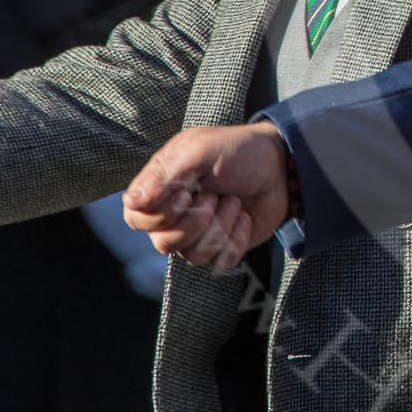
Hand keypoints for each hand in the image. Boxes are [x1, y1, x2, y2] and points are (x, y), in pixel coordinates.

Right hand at [122, 122, 290, 270]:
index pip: (136, 219)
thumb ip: (164, 175)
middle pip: (163, 244)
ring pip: (192, 255)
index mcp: (161, 188)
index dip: (159, 214)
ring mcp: (198, 233)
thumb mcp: (199, 150)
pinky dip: (236, 239)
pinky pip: (220, 262)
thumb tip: (131, 202)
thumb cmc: (237, 150)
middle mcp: (174, 215)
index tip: (185, 194)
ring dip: (220, 227)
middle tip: (215, 196)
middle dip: (195, 221)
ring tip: (234, 201)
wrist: (280, 165)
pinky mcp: (223, 246)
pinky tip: (244, 217)